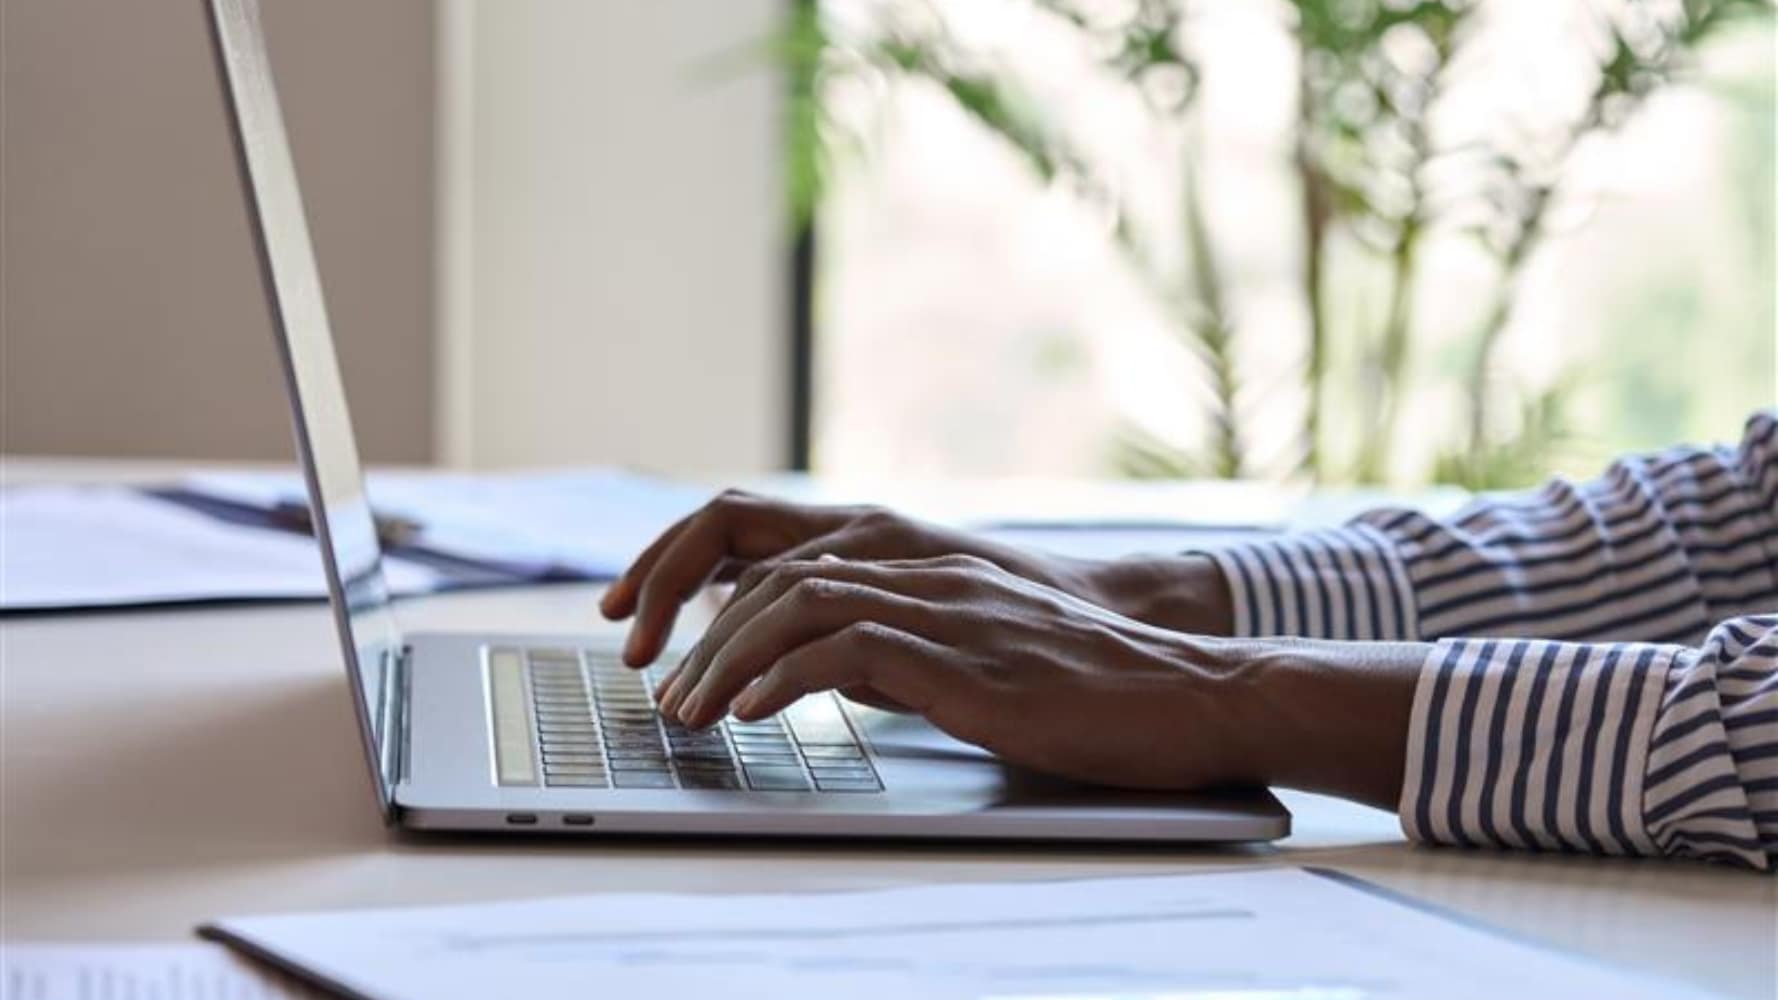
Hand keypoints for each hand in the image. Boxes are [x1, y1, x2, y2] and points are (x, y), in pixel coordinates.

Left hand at [600, 490, 1235, 666]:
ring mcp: (944, 605)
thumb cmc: (1084, 683)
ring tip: (688, 710)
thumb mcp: (972, 651)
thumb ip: (897, 645)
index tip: (651, 626)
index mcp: (918, 562)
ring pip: (795, 601)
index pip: (780, 544)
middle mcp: (921, 567)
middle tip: (654, 685)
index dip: (699, 574)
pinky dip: (785, 678)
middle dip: (691, 617)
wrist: (1185, 689)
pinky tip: (753, 714)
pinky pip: (849, 649)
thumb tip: (822, 667)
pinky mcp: (965, 657)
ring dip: (725, 657)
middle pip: (768, 563)